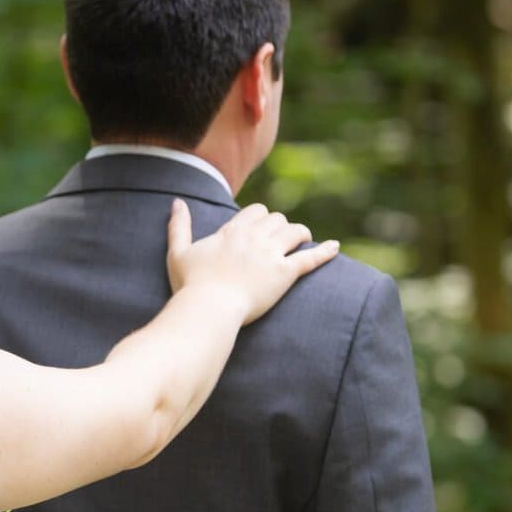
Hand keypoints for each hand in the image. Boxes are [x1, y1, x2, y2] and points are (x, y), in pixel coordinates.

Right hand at [166, 199, 339, 324]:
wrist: (208, 308)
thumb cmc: (190, 284)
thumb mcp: (178, 252)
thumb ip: (179, 226)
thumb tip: (176, 202)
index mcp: (232, 231)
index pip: (255, 212)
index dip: (261, 218)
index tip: (260, 229)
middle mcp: (254, 237)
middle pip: (277, 219)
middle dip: (280, 226)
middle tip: (280, 239)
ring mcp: (271, 255)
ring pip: (295, 231)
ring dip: (300, 234)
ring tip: (302, 241)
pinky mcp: (285, 274)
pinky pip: (310, 258)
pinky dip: (325, 252)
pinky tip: (335, 247)